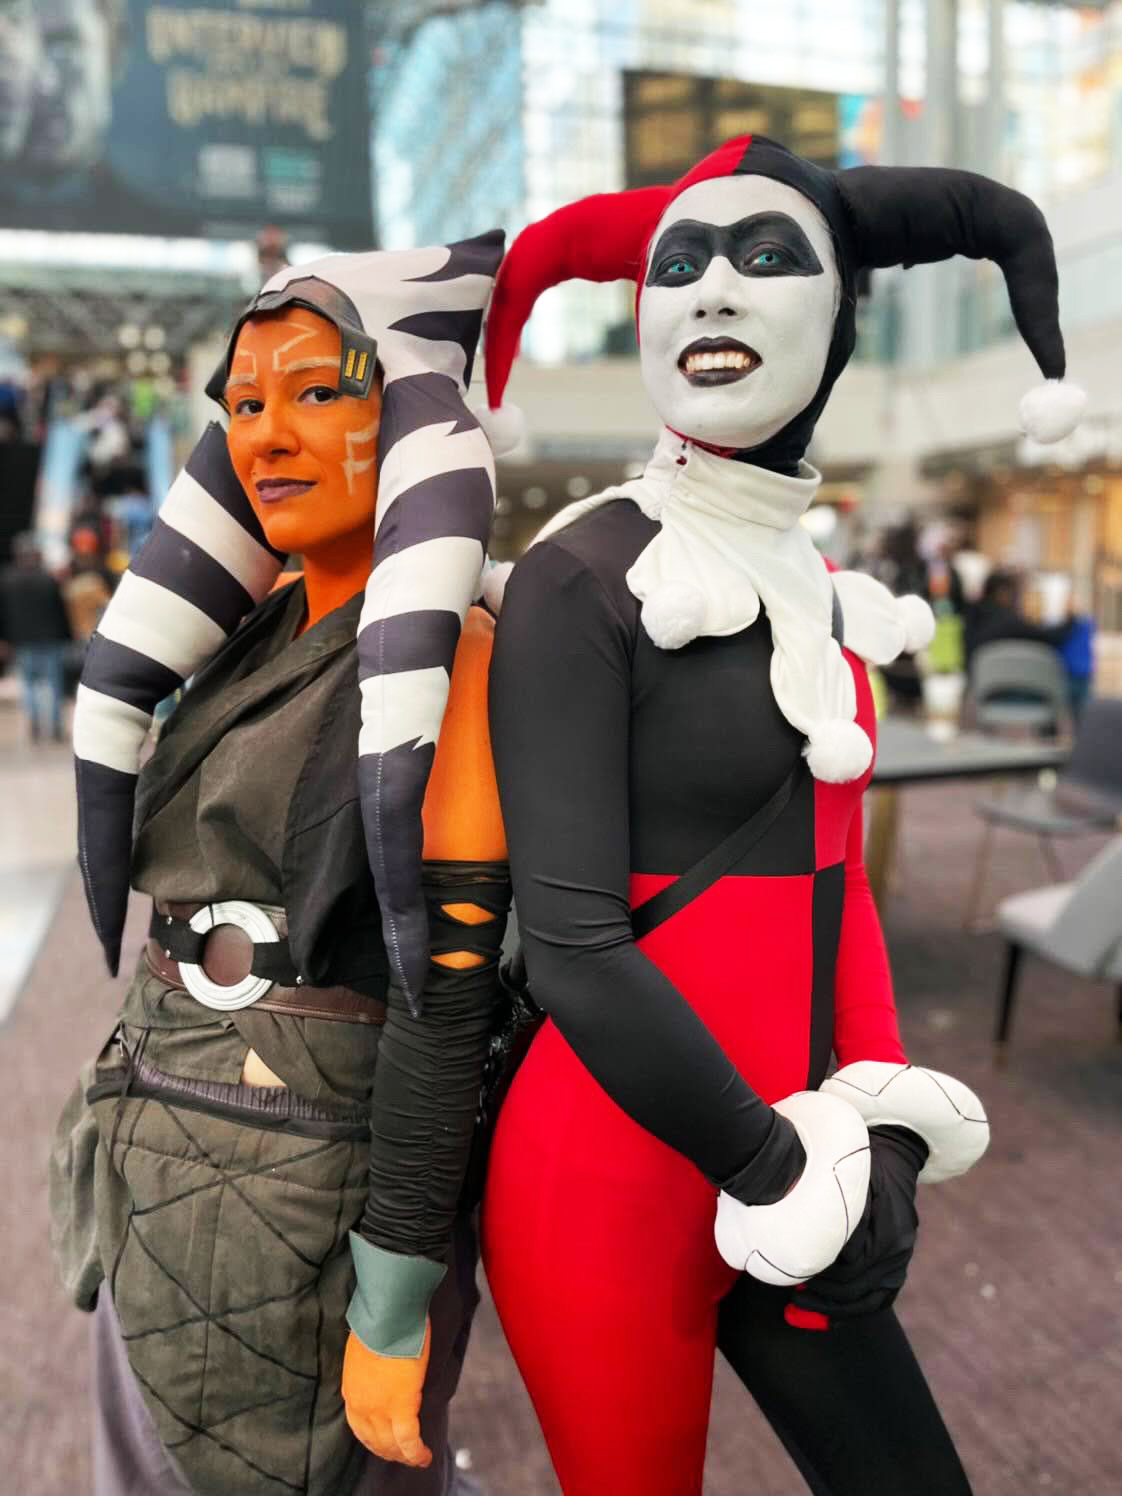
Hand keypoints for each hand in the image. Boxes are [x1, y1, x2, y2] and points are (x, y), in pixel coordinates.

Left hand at [342, 1321, 431, 1467]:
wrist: (387, 1315)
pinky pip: (409, 1440)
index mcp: (351, 1390)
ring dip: (403, 1456)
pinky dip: (416, 1453)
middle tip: (402, 1455)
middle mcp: (361, 1405)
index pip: (359, 1426)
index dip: (373, 1438)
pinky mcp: (402, 1406)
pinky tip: (425, 1457)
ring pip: (391, 1444)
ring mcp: (380, 1408)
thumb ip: (368, 1365)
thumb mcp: (364, 1347)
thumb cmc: (380, 1322)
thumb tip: (380, 1365)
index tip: (384, 1442)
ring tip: (416, 1458)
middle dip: (388, 1451)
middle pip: (374, 1440)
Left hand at [791, 1124, 927, 1320]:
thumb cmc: (859, 1159)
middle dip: (823, 1298)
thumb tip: (801, 1236)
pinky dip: (852, 1309)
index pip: (851, 1265)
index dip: (820, 1275)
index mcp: (885, 1224)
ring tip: (800, 1311)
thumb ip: (829, 1203)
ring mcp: (901, 1254)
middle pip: (858, 1287)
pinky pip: (880, 1297)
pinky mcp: (898, 1259)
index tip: (793, 1279)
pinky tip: (826, 1318)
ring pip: (870, 1299)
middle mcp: (897, 1244)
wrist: (894, 1149)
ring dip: (834, 1309)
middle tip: (791, 1301)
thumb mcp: (844, 1172)